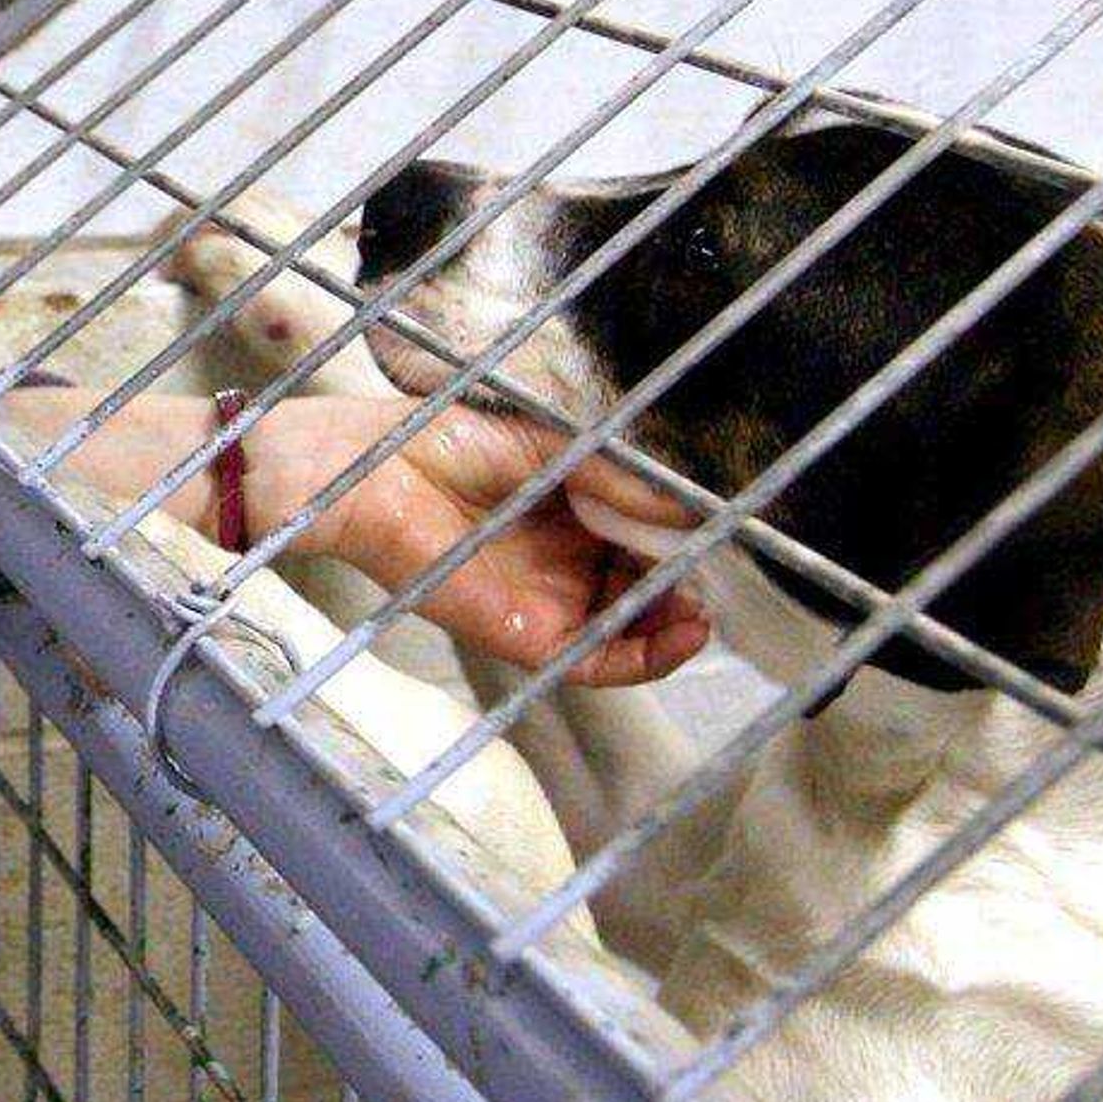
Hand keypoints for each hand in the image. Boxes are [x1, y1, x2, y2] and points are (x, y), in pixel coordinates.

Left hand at [251, 399, 711, 685]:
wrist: (374, 473)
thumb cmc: (448, 441)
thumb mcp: (555, 448)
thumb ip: (619, 479)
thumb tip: (691, 507)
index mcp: (573, 507)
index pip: (648, 536)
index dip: (688, 541)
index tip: (729, 534)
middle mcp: (567, 558)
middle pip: (647, 588)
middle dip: (689, 588)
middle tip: (725, 579)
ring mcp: (550, 600)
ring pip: (632, 630)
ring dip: (678, 628)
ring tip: (708, 611)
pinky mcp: (527, 636)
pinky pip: (597, 661)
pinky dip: (645, 656)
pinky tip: (683, 634)